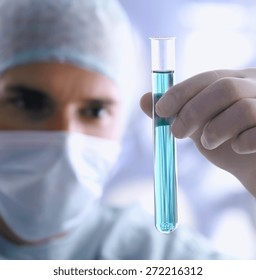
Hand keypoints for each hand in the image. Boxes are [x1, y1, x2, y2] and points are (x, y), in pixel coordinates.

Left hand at [140, 68, 255, 196]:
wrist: (253, 167)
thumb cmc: (225, 142)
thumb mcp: (198, 125)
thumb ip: (176, 113)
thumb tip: (143, 100)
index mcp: (237, 81)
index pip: (208, 77)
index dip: (181, 92)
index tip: (161, 110)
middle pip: (224, 88)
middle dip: (193, 112)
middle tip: (176, 133)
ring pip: (242, 109)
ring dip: (215, 130)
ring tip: (208, 143)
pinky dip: (241, 143)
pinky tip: (237, 149)